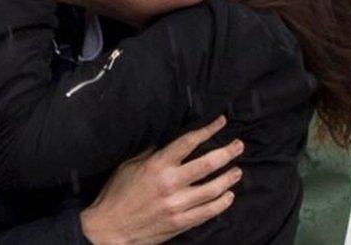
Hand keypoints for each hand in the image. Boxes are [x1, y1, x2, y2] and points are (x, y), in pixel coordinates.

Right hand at [80, 116, 242, 243]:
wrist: (111, 228)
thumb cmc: (117, 194)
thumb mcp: (128, 165)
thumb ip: (150, 152)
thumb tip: (168, 138)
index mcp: (156, 165)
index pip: (188, 142)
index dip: (208, 130)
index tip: (221, 122)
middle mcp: (169, 183)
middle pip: (207, 164)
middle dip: (227, 152)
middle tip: (239, 145)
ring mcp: (177, 205)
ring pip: (212, 189)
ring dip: (228, 178)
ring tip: (237, 171)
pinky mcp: (180, 223)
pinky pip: (208, 212)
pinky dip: (222, 203)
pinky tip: (228, 196)